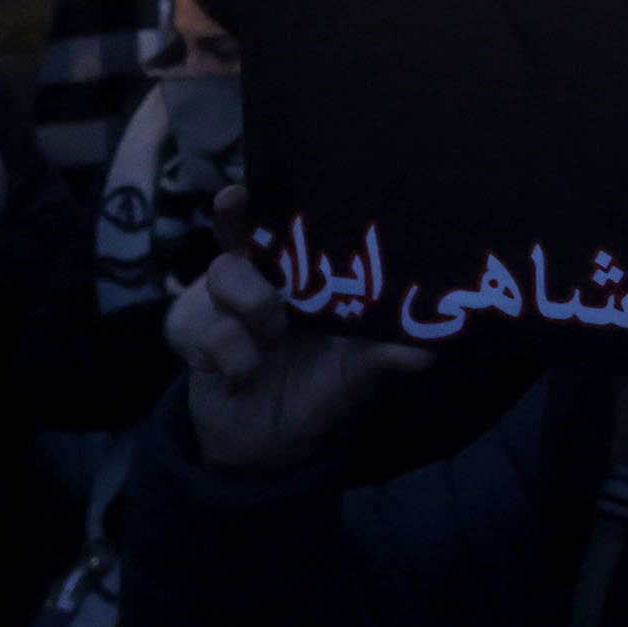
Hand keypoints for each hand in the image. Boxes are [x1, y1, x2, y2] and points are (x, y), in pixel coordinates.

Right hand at [168, 188, 430, 474]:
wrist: (272, 444)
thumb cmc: (319, 387)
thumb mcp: (358, 371)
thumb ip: (386, 353)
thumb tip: (428, 351)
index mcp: (297, 278)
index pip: (281, 228)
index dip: (268, 200)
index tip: (251, 181)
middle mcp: (257, 282)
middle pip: (239, 235)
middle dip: (236, 218)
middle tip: (234, 200)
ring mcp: (224, 309)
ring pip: (224, 274)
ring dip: (252, 302)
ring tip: (273, 331)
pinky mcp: (199, 341)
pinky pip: (213, 332)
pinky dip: (237, 355)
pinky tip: (246, 372)